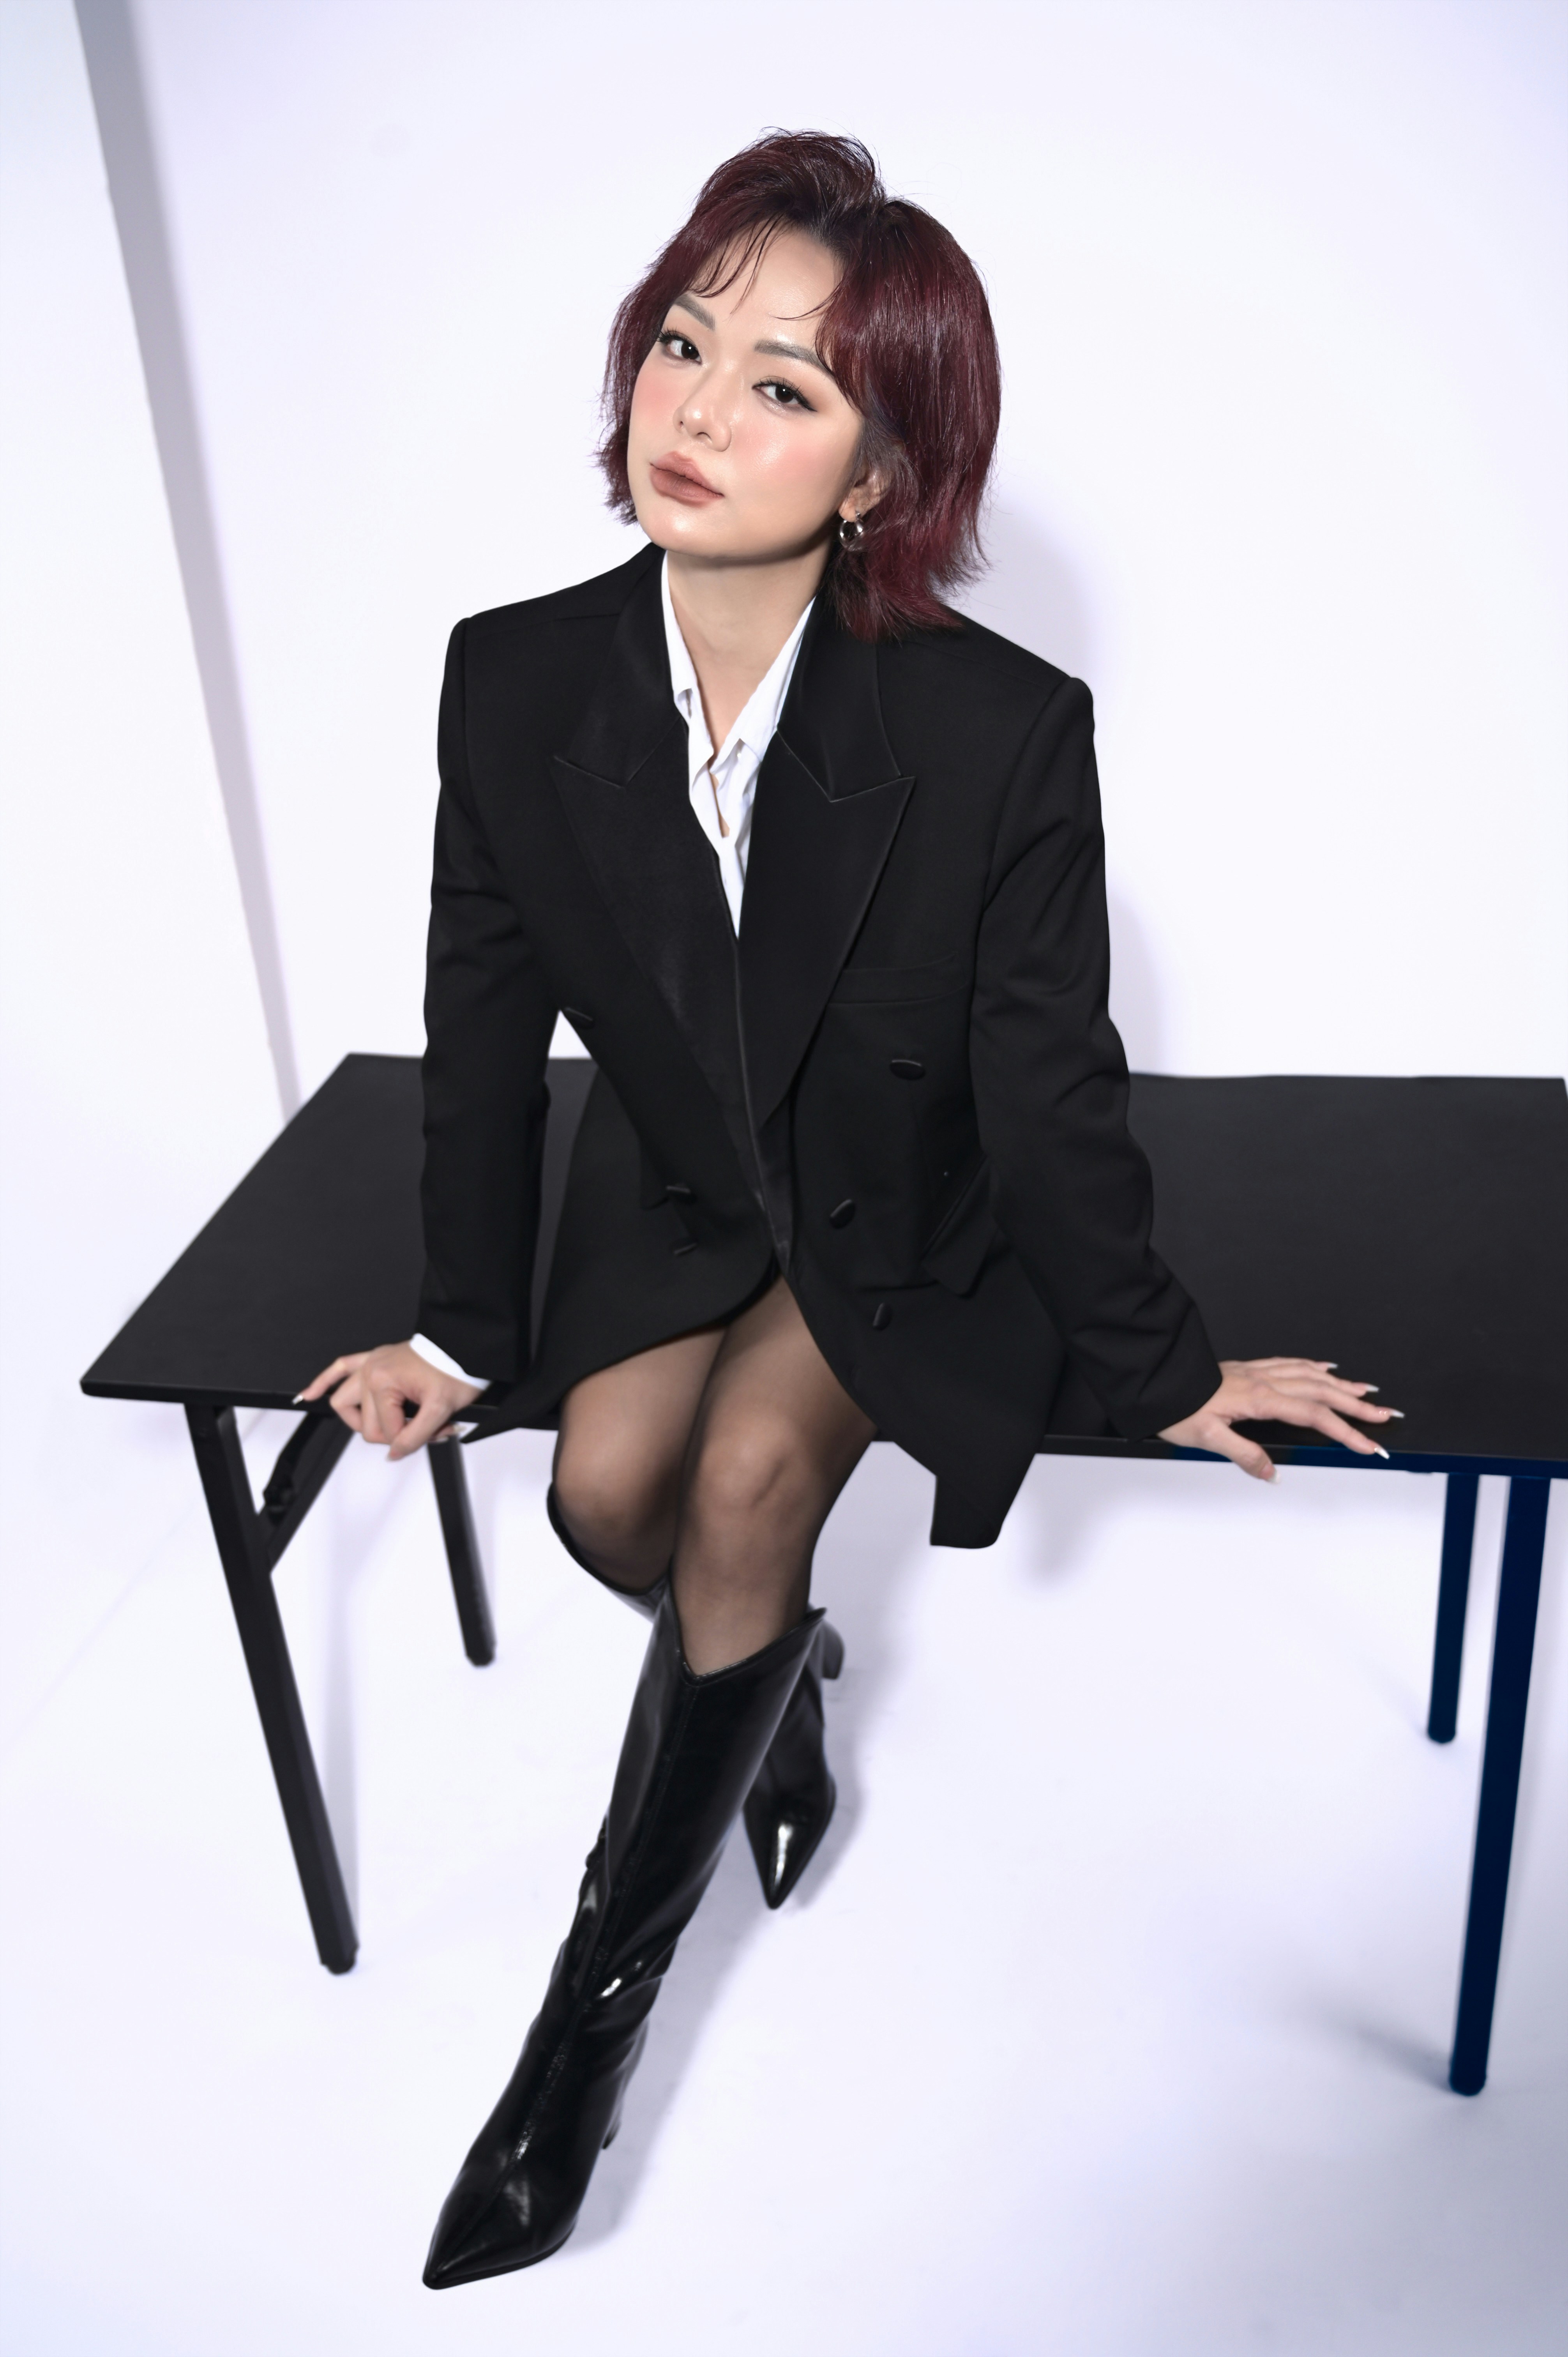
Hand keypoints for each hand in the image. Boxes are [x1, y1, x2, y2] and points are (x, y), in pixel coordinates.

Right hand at [296, 1342, 481, 1461]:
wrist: (462, 1345)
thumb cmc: (454, 1369)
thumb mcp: (441, 1409)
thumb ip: (415, 1436)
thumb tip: (394, 1452)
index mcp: (382, 1381)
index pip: (386, 1431)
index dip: (411, 1439)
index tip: (435, 1433)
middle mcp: (370, 1371)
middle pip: (367, 1424)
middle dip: (397, 1433)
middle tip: (423, 1431)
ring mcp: (370, 1364)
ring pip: (345, 1403)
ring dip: (359, 1420)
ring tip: (381, 1431)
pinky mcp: (374, 1359)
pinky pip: (341, 1367)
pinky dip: (323, 1381)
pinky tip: (308, 1394)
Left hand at [1158, 1358, 1398, 1482]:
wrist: (1157, 1380)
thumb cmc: (1177, 1406)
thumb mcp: (1206, 1437)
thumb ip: (1243, 1454)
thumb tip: (1272, 1473)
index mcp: (1259, 1398)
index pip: (1313, 1415)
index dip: (1345, 1431)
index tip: (1368, 1444)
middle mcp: (1263, 1381)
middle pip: (1321, 1391)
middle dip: (1356, 1405)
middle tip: (1384, 1414)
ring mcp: (1257, 1372)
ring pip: (1310, 1374)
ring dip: (1341, 1384)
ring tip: (1366, 1392)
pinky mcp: (1249, 1368)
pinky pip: (1290, 1363)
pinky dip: (1313, 1366)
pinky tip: (1324, 1367)